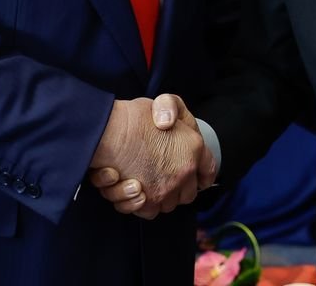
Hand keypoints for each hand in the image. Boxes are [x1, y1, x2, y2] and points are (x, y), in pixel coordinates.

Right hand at [88, 94, 216, 217]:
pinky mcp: (147, 201)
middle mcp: (184, 172)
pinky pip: (149, 211)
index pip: (209, 169)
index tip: (198, 178)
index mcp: (194, 147)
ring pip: (168, 203)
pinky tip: (130, 187)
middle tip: (161, 177)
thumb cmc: (130, 117)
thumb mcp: (159, 103)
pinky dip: (139, 204)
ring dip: (156, 196)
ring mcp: (167, 189)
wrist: (107, 133)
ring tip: (140, 181)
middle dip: (177, 188)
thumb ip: (172, 109)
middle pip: (187, 193)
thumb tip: (168, 123)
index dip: (203, 175)